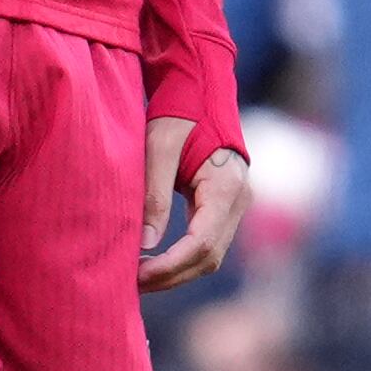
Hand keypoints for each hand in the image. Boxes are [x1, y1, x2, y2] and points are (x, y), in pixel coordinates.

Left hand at [139, 119, 251, 292]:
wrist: (202, 88)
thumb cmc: (180, 111)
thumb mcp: (159, 148)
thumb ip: (155, 195)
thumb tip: (147, 243)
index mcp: (227, 186)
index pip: (202, 243)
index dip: (170, 266)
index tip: (137, 274)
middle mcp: (239, 200)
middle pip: (208, 257)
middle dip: (171, 276)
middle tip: (130, 283)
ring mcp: (236, 204)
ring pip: (210, 255)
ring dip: (176, 271)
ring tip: (138, 276)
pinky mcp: (225, 205)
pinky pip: (207, 242)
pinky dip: (182, 257)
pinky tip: (154, 259)